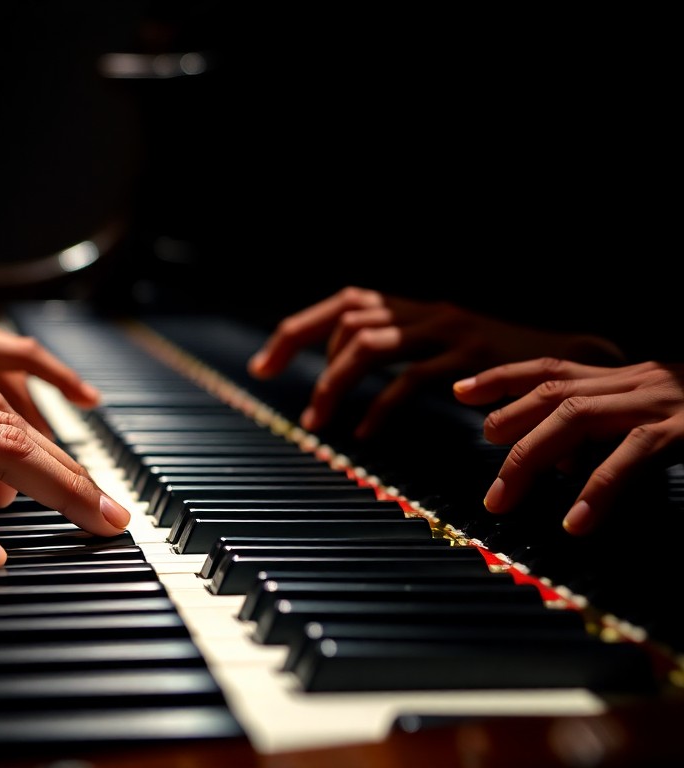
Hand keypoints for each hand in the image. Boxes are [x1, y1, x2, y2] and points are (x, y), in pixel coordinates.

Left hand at [247, 286, 623, 437]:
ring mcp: (448, 330)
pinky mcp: (470, 357)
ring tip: (319, 423)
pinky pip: (409, 379)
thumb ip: (397, 356)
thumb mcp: (442, 352)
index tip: (262, 366)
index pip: (342, 304)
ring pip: (368, 344)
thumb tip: (335, 380)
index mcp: (414, 308)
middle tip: (296, 409)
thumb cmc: (499, 367)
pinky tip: (365, 434)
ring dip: (334, 386)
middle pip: (347, 319)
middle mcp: (426, 311)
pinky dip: (379, 407)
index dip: (297, 331)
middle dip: (305, 359)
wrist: (574, 362)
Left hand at [453, 359, 683, 533]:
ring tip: (503, 498)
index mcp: (626, 379)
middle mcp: (637, 382)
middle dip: (508, 425)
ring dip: (532, 456)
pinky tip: (575, 520)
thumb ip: (606, 435)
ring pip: (578, 417)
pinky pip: (633, 455)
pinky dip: (598, 487)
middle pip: (555, 394)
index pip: (553, 370)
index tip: (460, 391)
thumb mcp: (653, 418)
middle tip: (483, 474)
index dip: (503, 378)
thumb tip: (558, 463)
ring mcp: (660, 402)